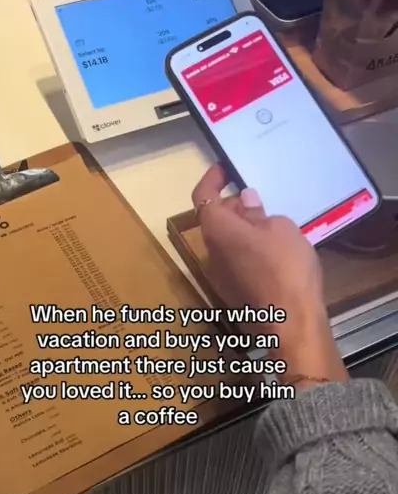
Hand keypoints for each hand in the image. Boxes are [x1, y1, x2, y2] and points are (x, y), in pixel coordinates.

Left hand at [193, 166, 347, 383]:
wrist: (291, 323)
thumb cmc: (286, 267)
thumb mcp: (281, 228)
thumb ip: (258, 214)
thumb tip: (246, 202)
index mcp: (217, 230)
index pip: (202, 196)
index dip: (211, 180)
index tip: (224, 170)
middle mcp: (211, 252)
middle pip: (215, 221)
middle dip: (233, 208)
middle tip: (259, 202)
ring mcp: (219, 276)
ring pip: (226, 243)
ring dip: (242, 231)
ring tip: (272, 228)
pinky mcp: (232, 294)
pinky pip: (236, 262)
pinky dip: (247, 251)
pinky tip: (273, 255)